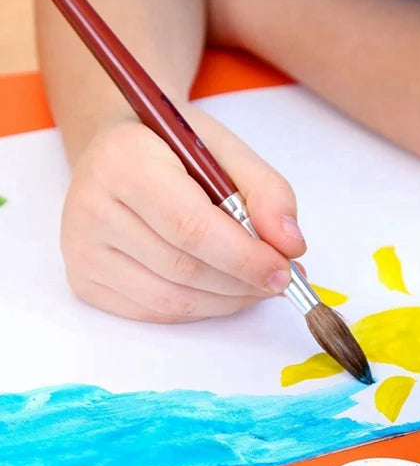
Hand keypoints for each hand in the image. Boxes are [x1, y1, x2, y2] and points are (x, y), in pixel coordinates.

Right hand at [60, 103, 305, 321]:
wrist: (121, 157)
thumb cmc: (177, 153)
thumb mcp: (228, 153)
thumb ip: (269, 193)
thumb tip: (291, 246)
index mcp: (124, 161)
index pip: (190, 226)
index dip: (244, 257)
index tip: (285, 270)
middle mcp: (90, 206)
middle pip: (184, 269)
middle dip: (244, 283)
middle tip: (281, 280)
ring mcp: (82, 249)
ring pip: (174, 300)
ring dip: (229, 301)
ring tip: (257, 284)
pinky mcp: (86, 281)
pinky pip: (158, 312)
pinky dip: (203, 308)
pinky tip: (223, 290)